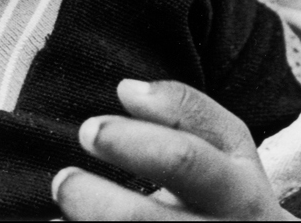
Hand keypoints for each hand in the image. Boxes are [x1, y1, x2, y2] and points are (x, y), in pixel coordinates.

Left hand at [52, 79, 294, 219]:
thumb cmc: (233, 195)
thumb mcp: (230, 148)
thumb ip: (186, 111)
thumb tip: (127, 90)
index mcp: (240, 190)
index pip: (184, 160)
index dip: (132, 143)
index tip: (89, 129)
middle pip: (146, 219)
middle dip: (99, 201)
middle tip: (63, 181)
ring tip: (60, 211)